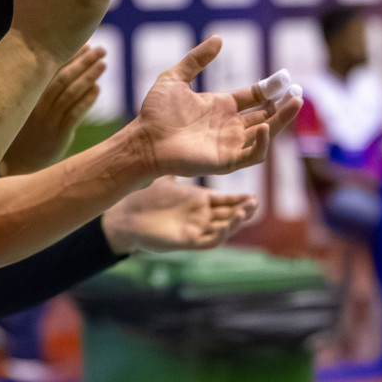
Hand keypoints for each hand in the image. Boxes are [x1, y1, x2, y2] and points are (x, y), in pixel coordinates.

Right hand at [0, 44, 105, 174]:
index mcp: (30, 95)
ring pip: (70, 92)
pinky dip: (87, 99)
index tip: (85, 44)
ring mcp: (48, 119)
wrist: (16, 163)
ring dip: (88, 76)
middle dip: (83, 61)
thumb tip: (64, 72)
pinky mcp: (58, 134)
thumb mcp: (27, 109)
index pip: (52, 69)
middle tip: (101, 49)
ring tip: (103, 64)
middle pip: (63, 77)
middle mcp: (38, 104)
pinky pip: (74, 113)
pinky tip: (98, 89)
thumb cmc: (24, 133)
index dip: (69, 56)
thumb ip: (42, 92)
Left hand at [102, 175, 257, 253]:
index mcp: (200, 202)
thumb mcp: (167, 176)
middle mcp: (201, 217)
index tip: (256, 195)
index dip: (242, 200)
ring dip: (236, 222)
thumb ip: (179, 162)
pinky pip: (209, 240)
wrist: (125, 215)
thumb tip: (186, 139)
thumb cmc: (145, 197)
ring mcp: (195, 229)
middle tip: (256, 201)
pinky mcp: (186, 241)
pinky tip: (228, 225)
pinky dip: (220, 234)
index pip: (227, 202)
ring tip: (247, 211)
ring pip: (223, 229)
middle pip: (230, 215)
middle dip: (244, 210)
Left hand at [130, 36, 302, 176]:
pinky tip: (265, 128)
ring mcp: (230, 144)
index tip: (285, 79)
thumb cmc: (155, 112)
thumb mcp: (175, 78)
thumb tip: (219, 38)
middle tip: (298, 94)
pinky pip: (253, 155)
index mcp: (221, 107)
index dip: (270, 89)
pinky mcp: (226, 161)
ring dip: (282, 121)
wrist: (144, 139)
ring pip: (266, 134)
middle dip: (284, 107)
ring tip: (294, 104)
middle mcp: (229, 126)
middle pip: (266, 116)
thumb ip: (196, 59)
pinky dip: (262, 143)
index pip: (254, 98)